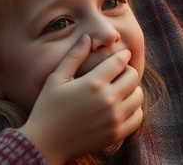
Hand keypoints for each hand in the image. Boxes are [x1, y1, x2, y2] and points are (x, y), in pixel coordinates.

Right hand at [19, 35, 144, 164]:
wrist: (44, 144)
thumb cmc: (47, 108)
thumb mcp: (56, 78)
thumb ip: (74, 56)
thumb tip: (88, 37)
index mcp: (93, 83)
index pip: (120, 61)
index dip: (123, 55)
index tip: (122, 55)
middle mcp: (107, 100)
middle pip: (133, 76)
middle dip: (128, 71)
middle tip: (120, 72)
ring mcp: (113, 118)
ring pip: (138, 96)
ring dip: (132, 90)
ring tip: (121, 89)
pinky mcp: (116, 134)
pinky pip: (137, 117)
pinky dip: (134, 109)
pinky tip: (123, 107)